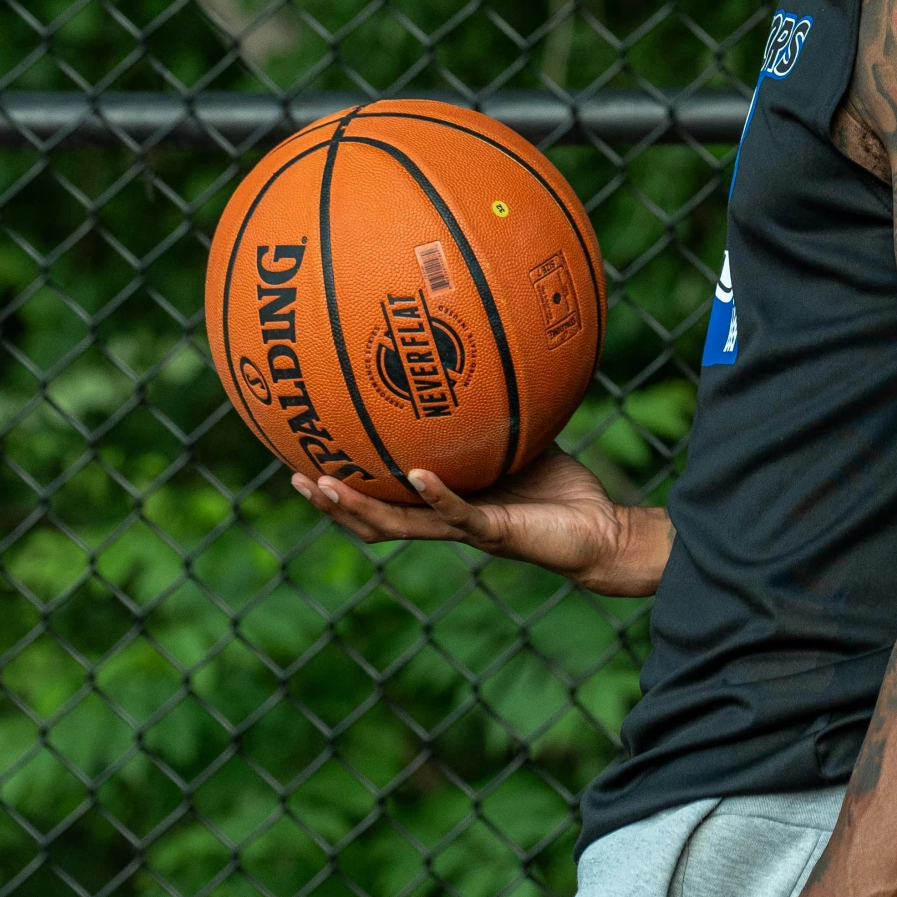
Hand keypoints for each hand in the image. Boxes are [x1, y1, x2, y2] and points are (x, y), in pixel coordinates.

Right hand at [291, 446, 667, 595]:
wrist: (603, 534)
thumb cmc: (563, 493)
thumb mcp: (520, 443)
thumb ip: (496, 416)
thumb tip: (480, 362)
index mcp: (446, 505)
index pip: (384, 500)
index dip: (345, 489)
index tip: (307, 460)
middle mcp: (448, 521)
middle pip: (374, 520)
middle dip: (332, 503)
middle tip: (294, 476)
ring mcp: (469, 531)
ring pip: (400, 526)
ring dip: (361, 508)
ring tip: (325, 485)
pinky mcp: (497, 533)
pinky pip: (459, 515)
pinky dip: (437, 495)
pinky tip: (416, 476)